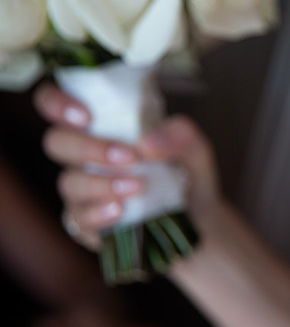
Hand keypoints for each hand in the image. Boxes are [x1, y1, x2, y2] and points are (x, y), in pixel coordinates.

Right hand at [33, 82, 221, 246]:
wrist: (199, 220)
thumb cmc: (187, 174)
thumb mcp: (195, 148)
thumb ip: (180, 135)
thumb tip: (148, 142)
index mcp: (102, 125)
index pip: (54, 103)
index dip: (56, 103)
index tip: (87, 116)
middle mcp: (84, 155)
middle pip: (55, 142)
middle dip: (87, 147)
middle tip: (129, 156)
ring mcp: (82, 190)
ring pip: (68, 181)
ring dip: (101, 182)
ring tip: (138, 186)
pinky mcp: (87, 223)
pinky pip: (78, 218)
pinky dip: (98, 213)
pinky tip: (121, 210)